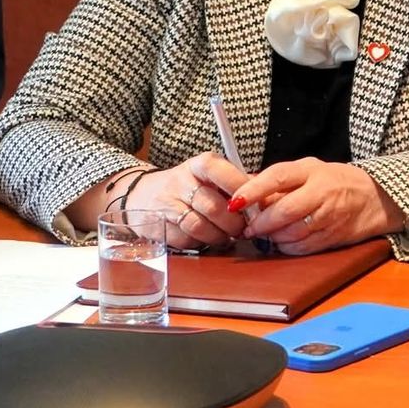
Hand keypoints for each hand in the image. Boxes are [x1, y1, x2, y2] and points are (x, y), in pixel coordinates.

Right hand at [125, 152, 249, 250]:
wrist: (142, 194)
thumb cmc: (188, 185)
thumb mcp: (209, 176)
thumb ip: (235, 184)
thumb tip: (266, 196)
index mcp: (200, 164)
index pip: (223, 173)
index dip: (242, 192)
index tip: (255, 206)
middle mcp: (182, 181)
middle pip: (214, 207)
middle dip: (234, 223)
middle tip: (243, 229)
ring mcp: (168, 203)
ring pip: (200, 226)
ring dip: (219, 236)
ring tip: (227, 236)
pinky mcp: (159, 225)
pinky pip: (186, 239)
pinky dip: (200, 243)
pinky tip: (206, 239)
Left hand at [230, 157, 402, 255]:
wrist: (375, 198)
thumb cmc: (335, 181)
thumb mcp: (308, 170)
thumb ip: (278, 180)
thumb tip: (243, 187)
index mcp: (311, 171)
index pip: (278, 177)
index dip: (254, 190)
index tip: (236, 201)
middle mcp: (321, 192)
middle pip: (285, 211)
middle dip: (262, 223)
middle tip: (249, 227)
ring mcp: (329, 217)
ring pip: (292, 233)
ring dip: (272, 237)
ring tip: (265, 233)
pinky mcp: (332, 237)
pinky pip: (302, 248)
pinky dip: (287, 248)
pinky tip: (283, 242)